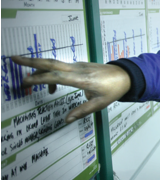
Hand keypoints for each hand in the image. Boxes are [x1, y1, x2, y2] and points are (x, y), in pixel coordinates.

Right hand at [11, 56, 130, 122]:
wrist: (126, 76)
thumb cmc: (113, 90)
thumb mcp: (100, 104)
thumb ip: (82, 111)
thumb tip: (66, 120)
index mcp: (82, 79)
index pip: (56, 76)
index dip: (39, 78)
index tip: (25, 81)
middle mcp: (77, 69)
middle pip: (51, 63)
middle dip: (31, 61)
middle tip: (13, 59)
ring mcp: (78, 65)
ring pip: (54, 63)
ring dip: (38, 68)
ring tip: (28, 82)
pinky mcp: (79, 65)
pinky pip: (60, 67)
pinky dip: (50, 72)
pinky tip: (51, 87)